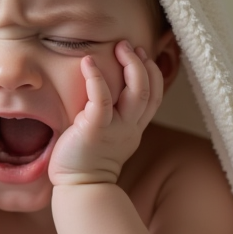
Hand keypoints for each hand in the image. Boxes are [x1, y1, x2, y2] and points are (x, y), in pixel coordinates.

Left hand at [48, 40, 162, 185]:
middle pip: (149, 90)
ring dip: (130, 65)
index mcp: (134, 127)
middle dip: (141, 64)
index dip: (152, 73)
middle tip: (128, 46)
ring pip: (136, 92)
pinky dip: (96, 78)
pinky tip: (88, 62)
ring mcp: (115, 128)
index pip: (154, 96)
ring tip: (119, 47)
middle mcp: (130, 126)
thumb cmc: (85, 160)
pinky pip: (102, 99)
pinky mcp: (96, 129)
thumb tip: (105, 94)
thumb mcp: (109, 136)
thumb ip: (114, 118)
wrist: (78, 187)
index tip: (142, 55)